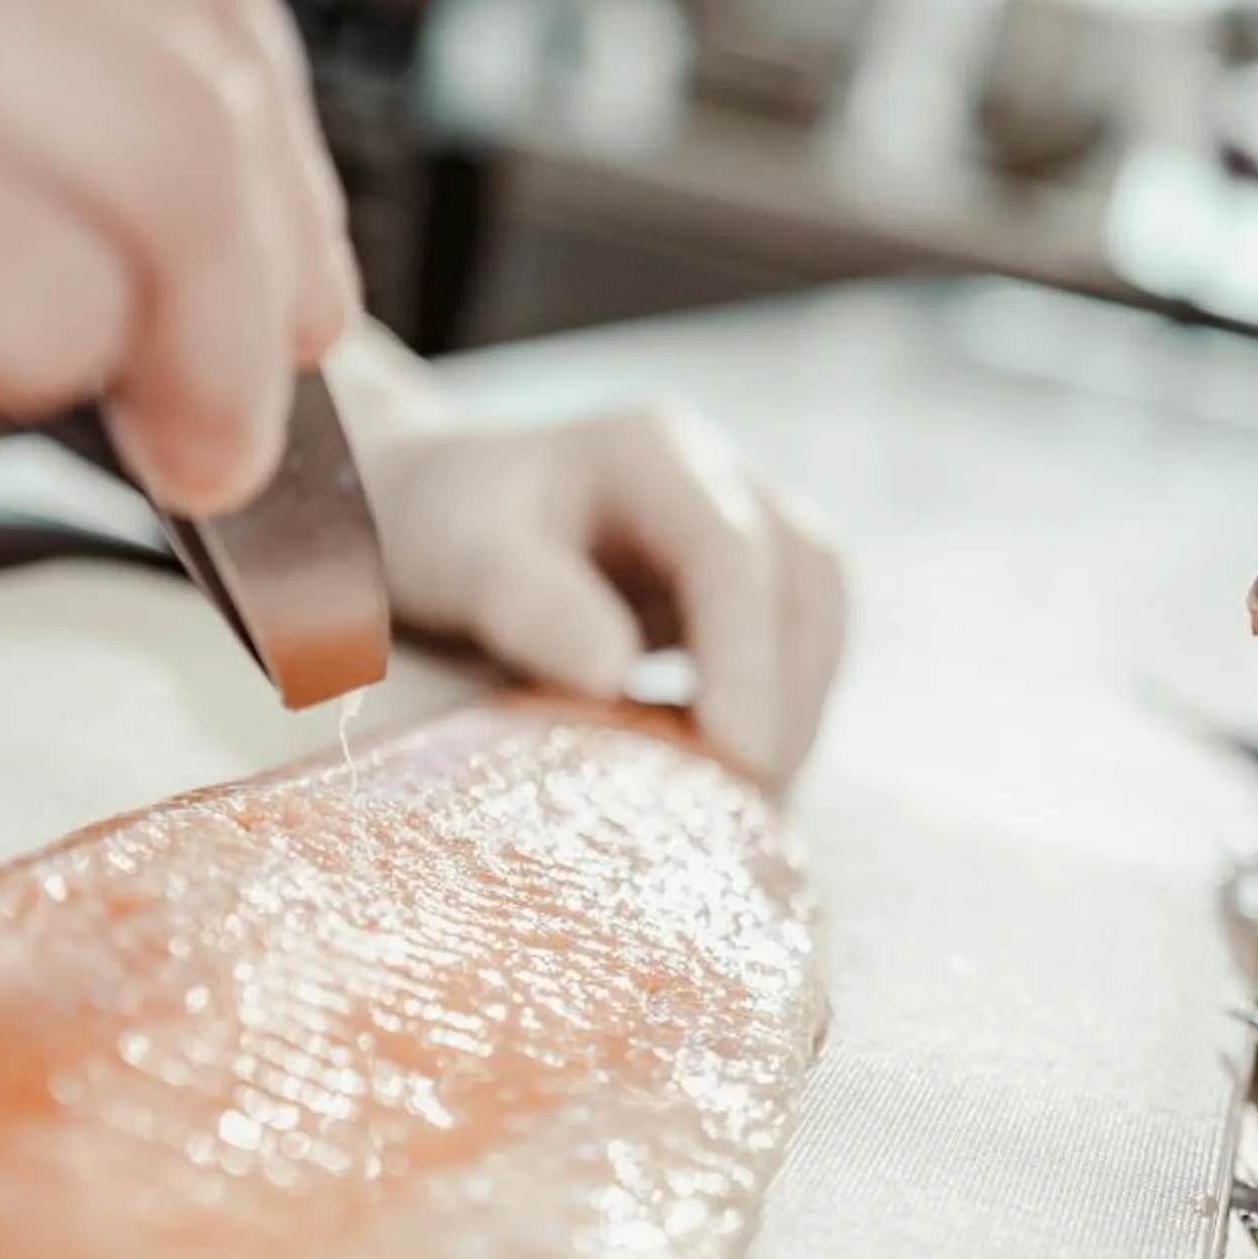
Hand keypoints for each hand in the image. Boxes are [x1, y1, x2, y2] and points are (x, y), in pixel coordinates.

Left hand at [332, 329, 846, 785]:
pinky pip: (800, 646)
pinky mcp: (755, 583)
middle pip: (807, 581)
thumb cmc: (441, 529)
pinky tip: (730, 778)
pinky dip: (781, 714)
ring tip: (745, 804)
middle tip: (746, 807)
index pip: (732, 554)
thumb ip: (528, 601)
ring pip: (820, 616)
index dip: (746, 660)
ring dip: (799, 713)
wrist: (437, 509)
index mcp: (652, 451)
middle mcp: (723, 477)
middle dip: (789, 698)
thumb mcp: (458, 554)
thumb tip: (613, 674)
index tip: (736, 759)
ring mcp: (752, 523)